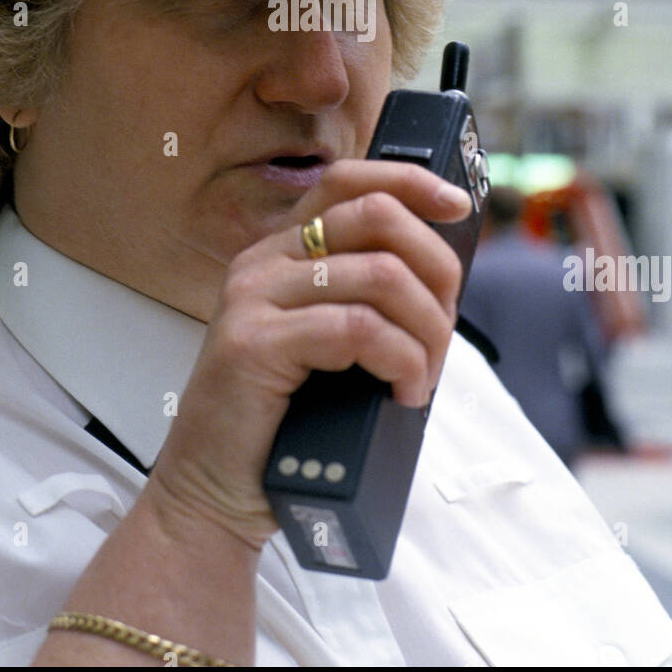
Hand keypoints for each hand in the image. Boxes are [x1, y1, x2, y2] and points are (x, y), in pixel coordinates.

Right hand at [148, 160, 470, 549]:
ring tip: (421, 377)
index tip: (457, 205)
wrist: (214, 491)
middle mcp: (262, 262)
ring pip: (380, 276)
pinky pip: (358, 328)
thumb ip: (363, 297)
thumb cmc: (282, 424)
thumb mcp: (326, 341)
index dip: (409, 181)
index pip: (347, 180)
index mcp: (280, 252)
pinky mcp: (254, 343)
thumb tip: (441, 274)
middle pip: (376, 217)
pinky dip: (402, 361)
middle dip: (435, 270)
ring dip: (426, 331)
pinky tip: (402, 391)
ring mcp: (253, 298)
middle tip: (444, 332)